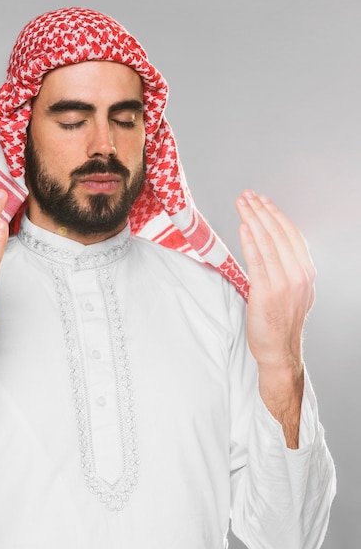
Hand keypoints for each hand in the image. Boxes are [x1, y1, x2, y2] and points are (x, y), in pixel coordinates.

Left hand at [235, 190, 315, 446]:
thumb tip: (272, 248)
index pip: (291, 235)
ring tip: (242, 204)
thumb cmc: (281, 324)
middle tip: (247, 196)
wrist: (280, 352)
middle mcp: (299, 274)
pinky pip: (257, 260)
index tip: (263, 201)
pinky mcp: (267, 292)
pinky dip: (250, 240)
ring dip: (253, 219)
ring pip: (268, 243)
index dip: (276, 215)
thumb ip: (287, 270)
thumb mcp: (293, 293)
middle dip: (261, 211)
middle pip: (279, 234)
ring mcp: (284, 283)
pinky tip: (243, 227)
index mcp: (306, 273)